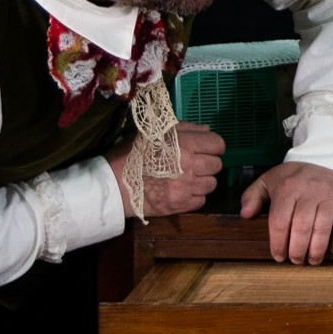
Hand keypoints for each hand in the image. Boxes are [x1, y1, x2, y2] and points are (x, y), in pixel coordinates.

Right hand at [106, 122, 224, 217]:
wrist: (114, 184)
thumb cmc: (133, 154)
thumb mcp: (155, 133)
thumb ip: (185, 128)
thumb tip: (207, 131)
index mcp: (185, 144)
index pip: (218, 144)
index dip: (213, 146)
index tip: (204, 149)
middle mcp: (190, 166)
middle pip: (217, 165)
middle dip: (208, 163)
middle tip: (194, 164)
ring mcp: (187, 187)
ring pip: (211, 184)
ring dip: (202, 181)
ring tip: (187, 178)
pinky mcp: (182, 205)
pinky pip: (202, 200)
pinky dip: (194, 196)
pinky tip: (182, 191)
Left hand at [239, 161, 332, 262]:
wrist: (330, 156)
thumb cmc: (297, 175)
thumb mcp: (271, 178)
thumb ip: (253, 195)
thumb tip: (245, 215)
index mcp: (288, 187)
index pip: (280, 221)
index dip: (278, 243)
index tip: (278, 256)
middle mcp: (310, 191)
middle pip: (301, 228)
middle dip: (297, 251)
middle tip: (296, 260)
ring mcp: (331, 196)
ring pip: (322, 230)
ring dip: (316, 250)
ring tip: (312, 260)